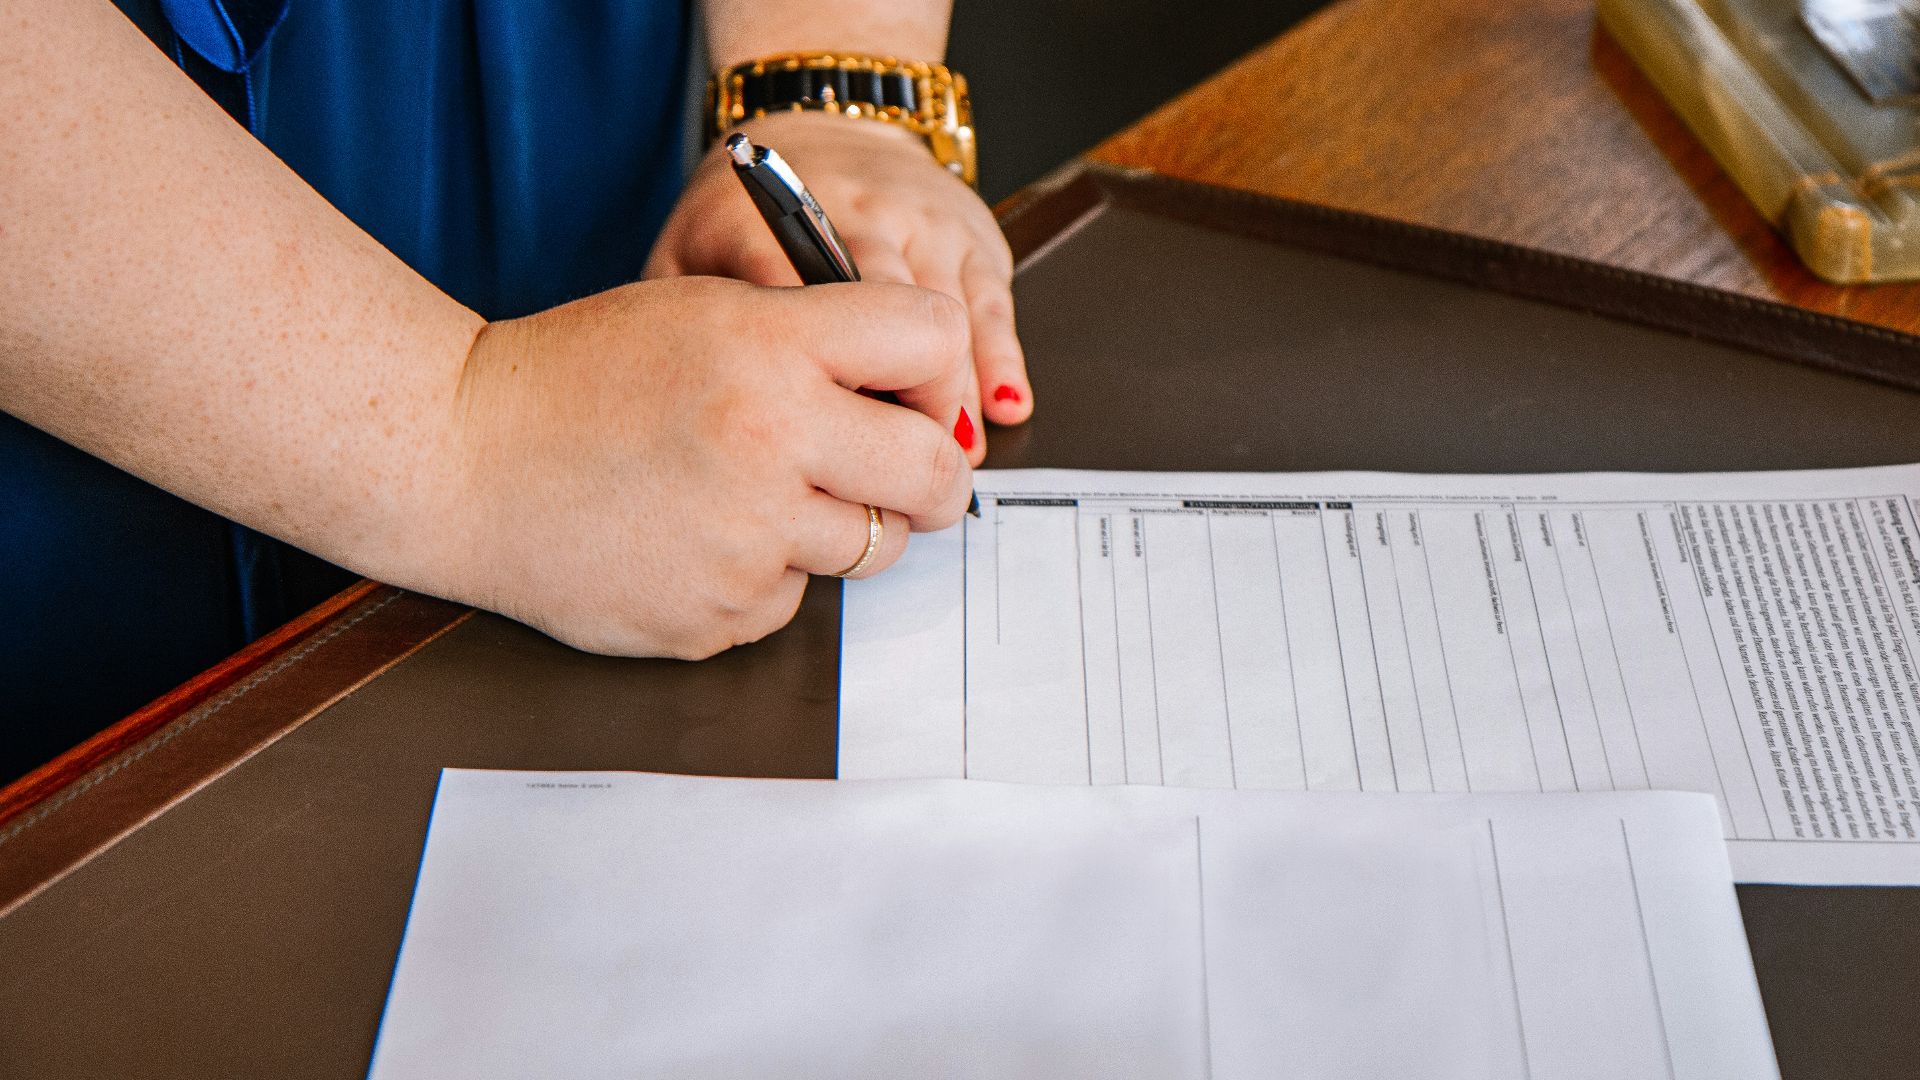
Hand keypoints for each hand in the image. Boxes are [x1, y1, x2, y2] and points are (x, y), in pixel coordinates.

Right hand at [426, 276, 974, 658]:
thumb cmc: (577, 377)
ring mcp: (748, 539)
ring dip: (839, 526)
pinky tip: (698, 536)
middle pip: (937, 474)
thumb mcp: (704, 312)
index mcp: (772, 346)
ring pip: (874, 547)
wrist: (459, 456)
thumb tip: (922, 395)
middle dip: (930, 476)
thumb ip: (817, 340)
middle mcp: (772, 441)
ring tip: (759, 493)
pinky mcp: (719, 615)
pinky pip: (794, 598)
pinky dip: (765, 574)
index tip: (913, 393)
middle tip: (899, 472)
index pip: (935, 341)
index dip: (933, 369)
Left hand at [646, 111, 1030, 465]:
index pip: (792, 305)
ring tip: (947, 458)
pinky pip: (990, 301)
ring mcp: (918, 218)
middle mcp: (850, 211)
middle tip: (896, 472)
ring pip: (945, 311)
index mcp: (766, 221)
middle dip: (898, 395)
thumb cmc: (744, 218)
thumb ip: (677, 325)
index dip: (815, 384)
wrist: (821, 130)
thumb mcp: (687, 258)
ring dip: (952, 390)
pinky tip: (1002, 409)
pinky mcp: (970, 231)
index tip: (822, 449)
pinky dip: (1000, 359)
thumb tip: (682, 420)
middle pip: (882, 310)